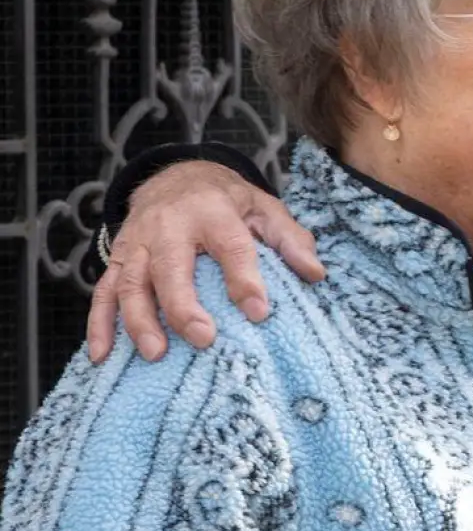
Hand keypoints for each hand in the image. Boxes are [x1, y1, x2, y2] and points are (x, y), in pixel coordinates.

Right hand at [88, 161, 324, 362]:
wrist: (177, 175)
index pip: (231, 246)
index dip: (244, 279)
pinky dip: (100, 324)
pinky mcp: (119, 258)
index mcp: (212, 212)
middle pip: (170, 267)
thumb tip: (314, 273)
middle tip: (203, 339)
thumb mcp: (265, 209)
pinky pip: (104, 291)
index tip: (258, 312)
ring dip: (139, 320)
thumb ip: (290, 239)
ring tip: (155, 354)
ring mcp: (138, 243)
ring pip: (131, 282)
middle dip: (183, 305)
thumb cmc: (228, 201)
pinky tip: (103, 354)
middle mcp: (168, 226)